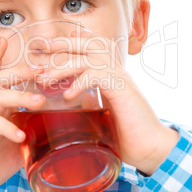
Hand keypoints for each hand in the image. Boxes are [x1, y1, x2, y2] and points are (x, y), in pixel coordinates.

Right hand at [0, 37, 44, 191]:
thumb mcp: (18, 144)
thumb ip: (33, 133)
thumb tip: (58, 132)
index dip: (0, 57)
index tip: (5, 38)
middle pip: (0, 79)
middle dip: (19, 70)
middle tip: (40, 69)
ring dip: (20, 96)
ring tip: (39, 101)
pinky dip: (9, 128)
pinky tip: (21, 136)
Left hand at [35, 31, 178, 175]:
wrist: (151, 147)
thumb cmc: (125, 132)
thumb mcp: (101, 112)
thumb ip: (89, 100)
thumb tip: (70, 99)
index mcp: (110, 73)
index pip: (89, 48)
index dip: (69, 44)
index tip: (46, 49)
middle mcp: (115, 70)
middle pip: (88, 44)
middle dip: (62, 45)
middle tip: (40, 49)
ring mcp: (120, 77)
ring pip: (88, 58)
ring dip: (63, 67)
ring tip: (45, 80)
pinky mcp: (123, 89)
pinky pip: (97, 76)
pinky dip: (79, 83)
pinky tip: (67, 96)